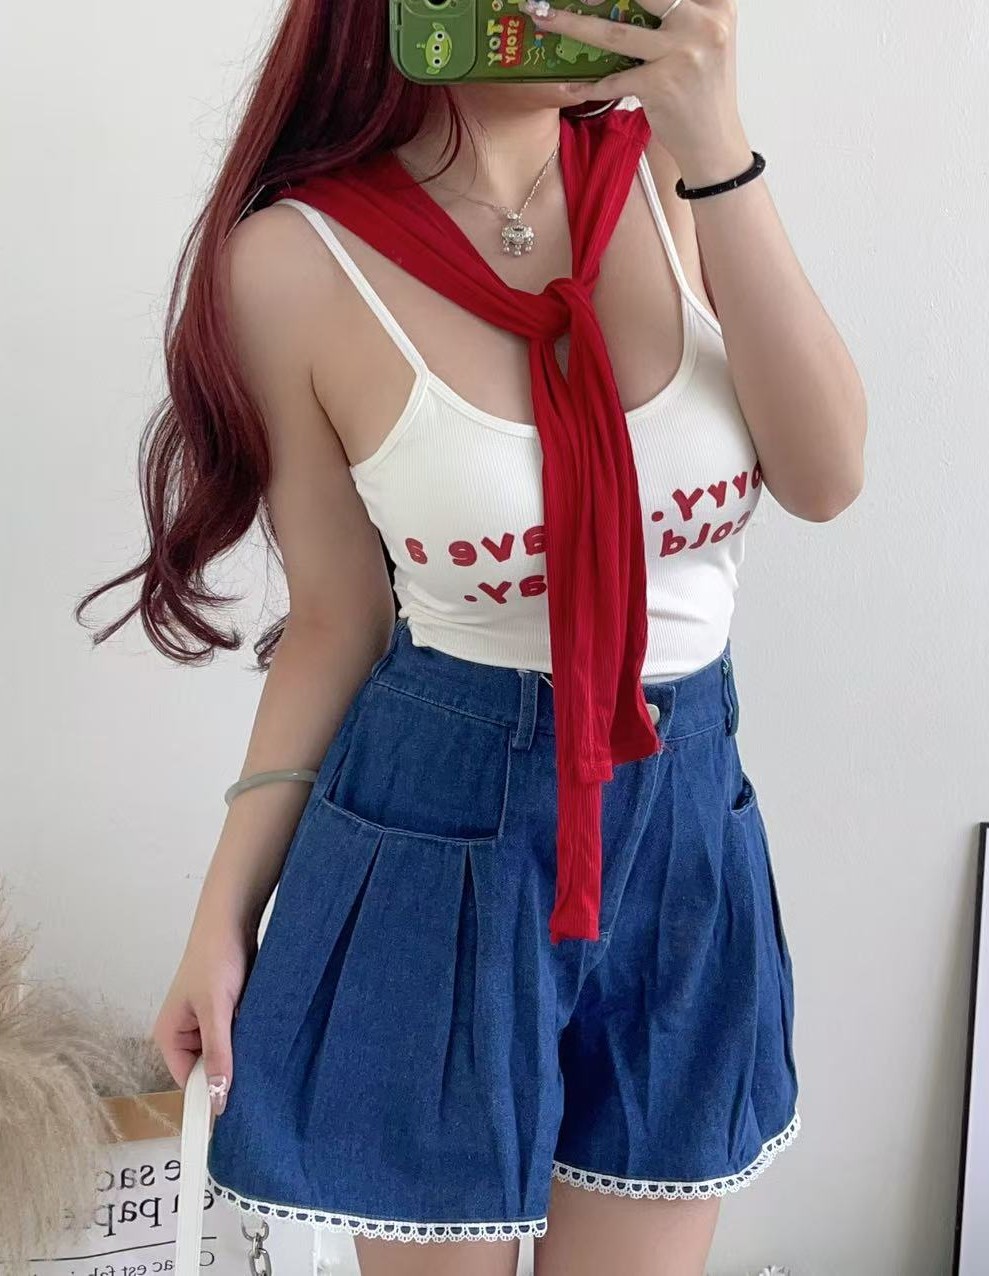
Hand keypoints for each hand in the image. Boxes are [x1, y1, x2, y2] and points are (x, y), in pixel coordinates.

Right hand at [151, 920, 253, 1112]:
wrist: (232, 919)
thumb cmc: (215, 957)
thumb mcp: (216, 1008)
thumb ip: (217, 1051)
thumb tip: (218, 1096)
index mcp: (169, 1035)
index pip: (188, 1082)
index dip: (211, 1094)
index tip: (239, 1107)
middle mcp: (184, 1033)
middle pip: (208, 1070)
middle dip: (230, 1071)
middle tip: (258, 1077)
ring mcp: (205, 1023)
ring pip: (226, 1054)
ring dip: (243, 1052)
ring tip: (262, 1052)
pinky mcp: (225, 1013)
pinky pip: (236, 1038)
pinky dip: (249, 1038)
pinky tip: (264, 1037)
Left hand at [523, 0, 752, 186]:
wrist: (714, 143)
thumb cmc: (703, 91)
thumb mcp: (704, 41)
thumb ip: (679, 14)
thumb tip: (621, 4)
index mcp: (716, 5)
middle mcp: (702, 23)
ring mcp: (681, 54)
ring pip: (615, 33)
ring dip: (573, 25)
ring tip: (545, 19)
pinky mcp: (661, 86)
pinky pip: (613, 81)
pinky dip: (589, 86)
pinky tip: (570, 87)